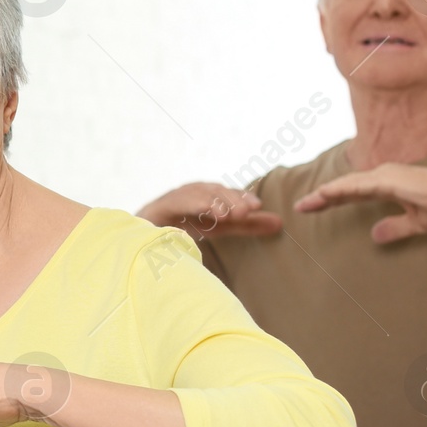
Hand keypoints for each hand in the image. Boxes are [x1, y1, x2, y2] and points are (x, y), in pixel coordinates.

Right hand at [137, 182, 282, 239]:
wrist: (146, 234)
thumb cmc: (186, 226)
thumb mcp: (221, 226)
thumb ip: (248, 225)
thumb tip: (280, 223)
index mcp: (209, 194)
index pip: (227, 194)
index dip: (241, 198)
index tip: (257, 207)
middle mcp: (194, 191)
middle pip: (215, 191)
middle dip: (232, 199)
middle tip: (248, 210)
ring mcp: (177, 196)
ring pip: (198, 194)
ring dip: (215, 201)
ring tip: (229, 214)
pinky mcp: (162, 205)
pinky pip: (179, 202)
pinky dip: (194, 204)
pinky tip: (206, 212)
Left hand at [295, 165, 426, 242]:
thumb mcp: (414, 223)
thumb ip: (393, 228)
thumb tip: (374, 237)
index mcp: (386, 184)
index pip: (352, 192)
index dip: (333, 199)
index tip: (313, 207)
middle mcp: (382, 176)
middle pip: (344, 187)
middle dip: (322, 197)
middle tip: (300, 207)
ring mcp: (385, 175)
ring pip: (347, 185)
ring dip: (325, 194)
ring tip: (305, 203)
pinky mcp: (388, 180)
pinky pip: (358, 185)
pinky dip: (340, 189)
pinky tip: (324, 194)